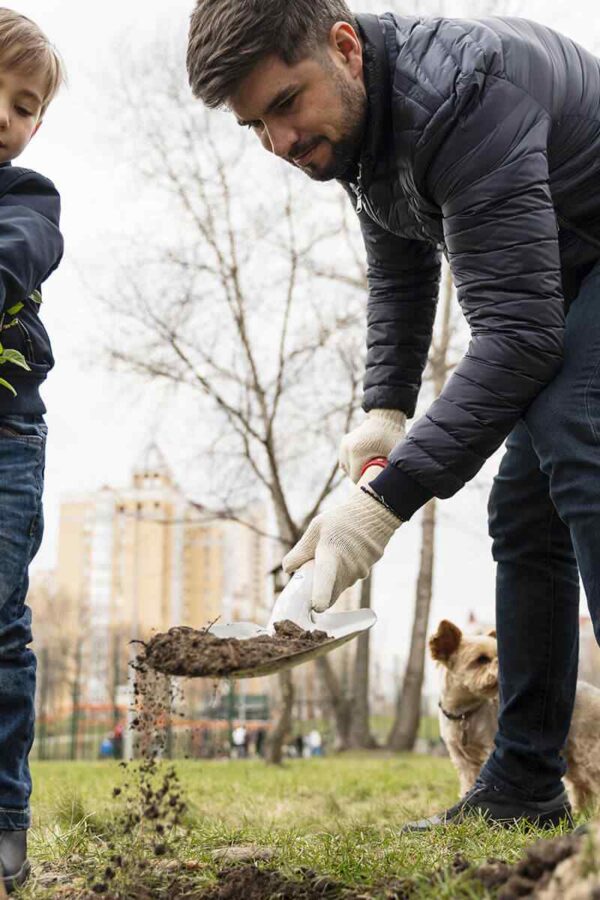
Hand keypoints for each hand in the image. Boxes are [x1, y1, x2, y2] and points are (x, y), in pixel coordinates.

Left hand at [282, 489, 400, 611]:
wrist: (374, 514)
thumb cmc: (342, 519)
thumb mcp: (316, 528)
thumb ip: (301, 550)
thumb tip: (288, 569)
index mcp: (331, 553)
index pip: (325, 577)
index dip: (321, 595)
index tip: (316, 608)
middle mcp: (347, 567)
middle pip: (329, 592)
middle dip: (318, 590)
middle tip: (313, 572)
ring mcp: (359, 572)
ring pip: (339, 586)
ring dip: (332, 580)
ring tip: (333, 555)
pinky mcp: (366, 573)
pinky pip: (349, 580)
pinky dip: (343, 574)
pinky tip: (346, 555)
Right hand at [339, 409, 406, 482]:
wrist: (386, 418)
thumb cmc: (393, 437)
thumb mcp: (394, 454)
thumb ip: (392, 471)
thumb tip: (392, 488)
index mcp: (356, 452)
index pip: (355, 478)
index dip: (366, 482)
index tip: (376, 480)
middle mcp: (347, 448)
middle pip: (350, 474)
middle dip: (362, 476)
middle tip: (375, 473)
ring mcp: (344, 445)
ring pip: (346, 468)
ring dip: (356, 470)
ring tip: (369, 468)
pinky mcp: (344, 442)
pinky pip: (345, 460)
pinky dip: (352, 464)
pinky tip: (363, 462)